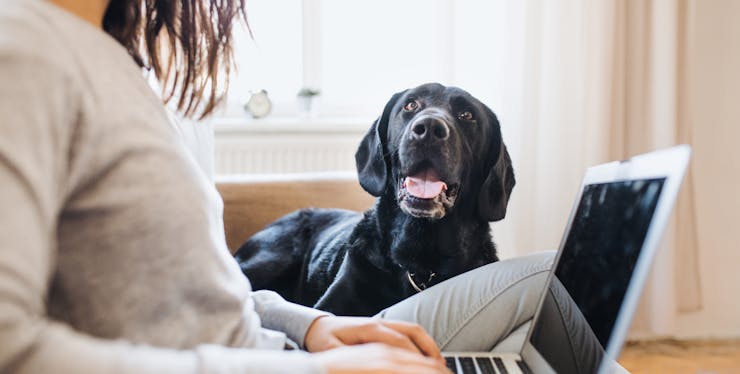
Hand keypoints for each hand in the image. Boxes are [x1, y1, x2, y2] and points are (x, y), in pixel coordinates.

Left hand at [305, 316, 442, 361]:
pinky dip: (423, 342)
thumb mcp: (332, 352)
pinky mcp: (385, 326)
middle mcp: (380, 323)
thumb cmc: (325, 341)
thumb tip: (367, 364)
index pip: (399, 341)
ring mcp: (384, 322)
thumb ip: (349, 359)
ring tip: (440, 365)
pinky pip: (410, 331)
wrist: (319, 327)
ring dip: (429, 346)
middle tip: (440, 370)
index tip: (425, 370)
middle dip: (428, 352)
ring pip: (414, 330)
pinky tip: (428, 356)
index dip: (414, 356)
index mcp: (369, 329)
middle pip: (412, 333)